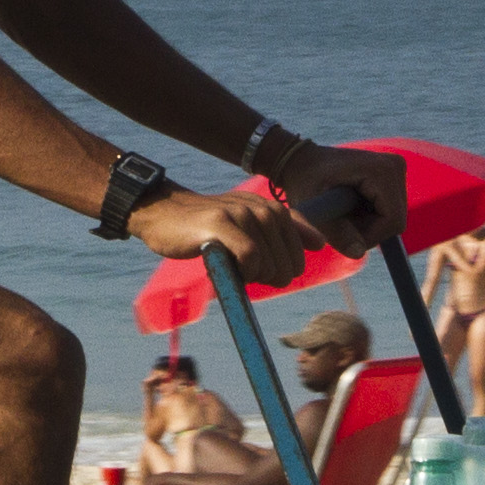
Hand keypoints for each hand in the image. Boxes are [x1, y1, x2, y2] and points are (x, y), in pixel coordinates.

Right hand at [138, 188, 317, 287]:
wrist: (164, 214)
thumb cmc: (208, 225)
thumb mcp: (249, 221)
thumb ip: (285, 230)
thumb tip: (320, 243)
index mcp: (272, 208)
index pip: (301, 246)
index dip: (286, 266)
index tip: (265, 269)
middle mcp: (262, 208)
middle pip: (288, 261)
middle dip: (271, 276)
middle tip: (246, 272)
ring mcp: (241, 214)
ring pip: (269, 262)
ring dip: (255, 276)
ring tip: (236, 270)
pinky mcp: (221, 225)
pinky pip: (250, 257)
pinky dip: (244, 272)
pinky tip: (231, 269)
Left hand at [276, 140, 407, 255]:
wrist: (299, 159)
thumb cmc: (303, 181)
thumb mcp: (315, 209)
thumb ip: (336, 232)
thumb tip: (359, 253)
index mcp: (383, 170)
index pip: (392, 221)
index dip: (370, 237)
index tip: (342, 235)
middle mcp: (396, 166)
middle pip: (395, 220)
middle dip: (367, 230)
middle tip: (337, 222)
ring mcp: (396, 170)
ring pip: (392, 218)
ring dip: (367, 225)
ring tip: (340, 212)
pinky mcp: (393, 176)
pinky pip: (388, 211)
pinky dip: (368, 217)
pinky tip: (348, 206)